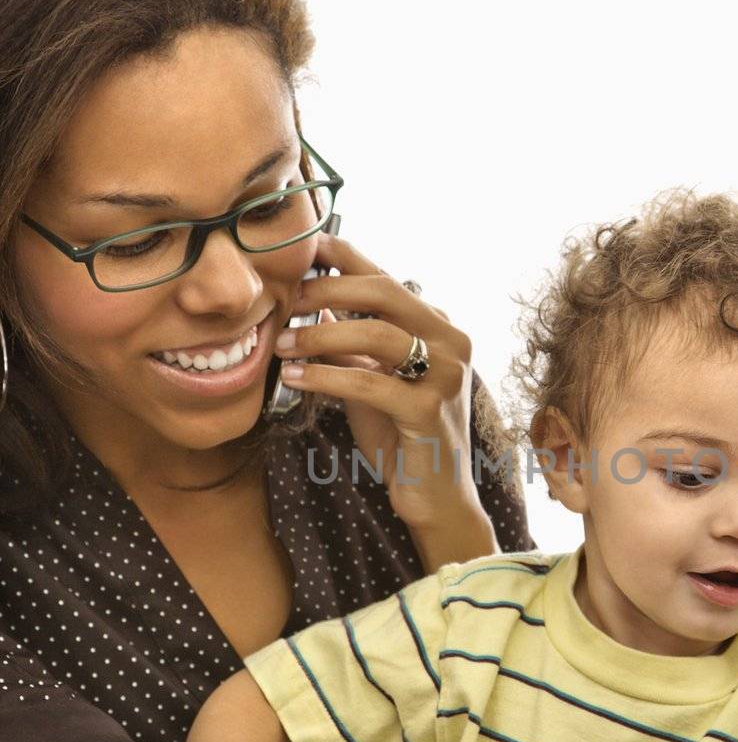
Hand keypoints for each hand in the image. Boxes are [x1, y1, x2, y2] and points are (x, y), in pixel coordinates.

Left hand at [275, 233, 490, 542]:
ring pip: (377, 334)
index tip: (302, 247)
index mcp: (437, 325)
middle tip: (287, 299)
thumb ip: (351, 341)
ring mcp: (446, 374)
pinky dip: (325, 377)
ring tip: (282, 344)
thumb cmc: (402, 435)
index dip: (344, 256)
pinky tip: (294, 377)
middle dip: (328, 289)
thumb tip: (312, 301)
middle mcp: (451, 341)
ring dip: (320, 336)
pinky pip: (370, 383)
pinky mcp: (429, 410)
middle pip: (384, 291)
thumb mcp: (373, 377)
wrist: (435, 494)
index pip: (385, 277)